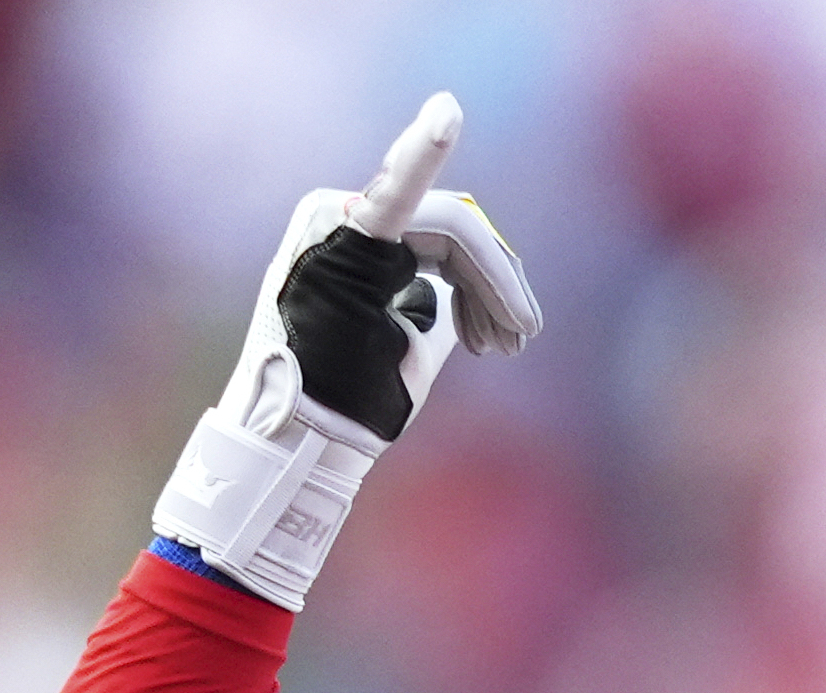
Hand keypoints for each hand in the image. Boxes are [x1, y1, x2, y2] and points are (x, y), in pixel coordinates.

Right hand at [151, 91, 542, 610]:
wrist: (305, 442)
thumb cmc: (354, 400)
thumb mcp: (410, 338)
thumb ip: (439, 296)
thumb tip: (472, 283)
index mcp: (357, 238)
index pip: (445, 235)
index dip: (490, 278)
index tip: (518, 328)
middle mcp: (339, 216)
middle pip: (456, 228)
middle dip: (500, 284)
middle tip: (520, 341)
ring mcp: (336, 220)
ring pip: (454, 228)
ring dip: (497, 285)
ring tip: (510, 341)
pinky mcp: (344, 234)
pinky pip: (393, 191)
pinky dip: (421, 151)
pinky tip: (443, 117)